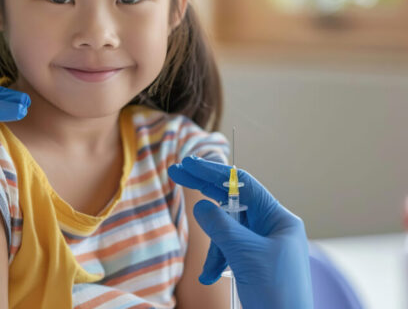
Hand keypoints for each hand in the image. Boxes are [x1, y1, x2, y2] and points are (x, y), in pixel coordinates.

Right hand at [168, 157, 312, 308]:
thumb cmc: (277, 293)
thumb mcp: (245, 254)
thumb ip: (220, 225)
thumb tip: (201, 205)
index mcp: (278, 219)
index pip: (243, 184)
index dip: (214, 171)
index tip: (189, 163)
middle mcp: (271, 228)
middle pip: (233, 202)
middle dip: (206, 195)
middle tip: (177, 173)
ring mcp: (262, 246)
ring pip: (227, 232)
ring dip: (214, 249)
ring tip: (211, 271)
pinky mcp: (253, 263)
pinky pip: (229, 252)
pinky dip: (217, 262)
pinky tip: (211, 277)